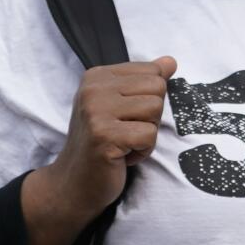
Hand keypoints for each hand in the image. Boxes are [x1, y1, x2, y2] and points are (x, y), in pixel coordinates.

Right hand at [24, 57, 175, 244]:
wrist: (74, 183)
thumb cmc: (102, 143)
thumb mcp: (121, 105)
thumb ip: (145, 81)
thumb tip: (170, 61)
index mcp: (97, 76)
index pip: (153, 71)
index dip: (149, 99)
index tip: (125, 117)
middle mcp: (93, 89)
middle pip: (158, 88)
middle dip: (151, 116)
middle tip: (126, 132)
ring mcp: (96, 111)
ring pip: (155, 110)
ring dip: (147, 134)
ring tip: (124, 143)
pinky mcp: (104, 136)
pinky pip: (149, 135)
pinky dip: (143, 151)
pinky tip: (122, 157)